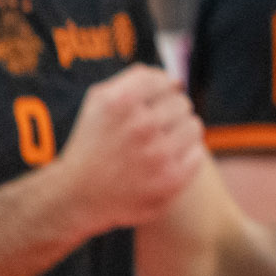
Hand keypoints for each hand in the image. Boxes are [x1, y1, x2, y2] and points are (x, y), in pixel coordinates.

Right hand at [50, 65, 205, 236]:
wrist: (78, 196)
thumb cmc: (93, 143)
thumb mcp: (100, 101)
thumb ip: (135, 79)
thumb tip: (174, 79)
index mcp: (121, 101)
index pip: (164, 80)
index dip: (158, 93)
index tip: (146, 107)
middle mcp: (140, 125)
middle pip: (181, 103)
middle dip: (168, 114)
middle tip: (149, 131)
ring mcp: (158, 154)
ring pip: (193, 125)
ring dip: (179, 133)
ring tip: (158, 145)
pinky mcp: (171, 179)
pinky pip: (197, 153)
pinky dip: (185, 156)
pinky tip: (164, 163)